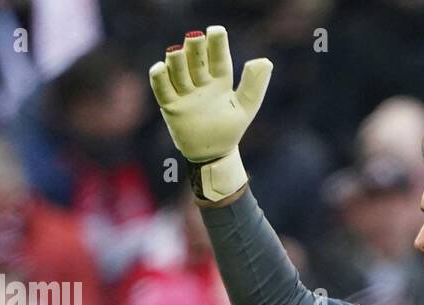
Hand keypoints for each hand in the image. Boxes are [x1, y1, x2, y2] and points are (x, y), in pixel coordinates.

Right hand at [149, 26, 271, 200]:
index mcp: (220, 81)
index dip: (216, 44)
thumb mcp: (245, 108)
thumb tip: (264, 60)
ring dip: (176, 61)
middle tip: (195, 37)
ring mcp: (185, 93)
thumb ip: (254, 85)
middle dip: (195, 49)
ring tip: (176, 52)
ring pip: (178, 72)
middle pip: (195, 61)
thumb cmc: (229, 130)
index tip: (215, 30)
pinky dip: (159, 78)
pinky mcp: (171, 106)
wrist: (213, 155)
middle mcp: (200, 83)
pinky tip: (160, 67)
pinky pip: (162, 89)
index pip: (218, 58)